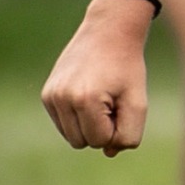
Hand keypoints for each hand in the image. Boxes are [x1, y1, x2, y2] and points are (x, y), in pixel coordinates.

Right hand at [41, 0, 152, 155]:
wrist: (108, 32)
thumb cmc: (127, 67)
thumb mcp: (138, 101)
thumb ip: (128, 133)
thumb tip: (108, 152)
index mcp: (85, 100)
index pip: (101, 141)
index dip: (117, 128)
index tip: (122, 105)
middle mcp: (61, 98)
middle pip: (84, 142)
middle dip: (102, 129)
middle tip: (113, 101)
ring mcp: (50, 96)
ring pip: (73, 137)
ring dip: (90, 125)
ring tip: (102, 98)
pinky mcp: (47, 95)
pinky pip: (64, 124)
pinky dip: (79, 118)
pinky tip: (89, 95)